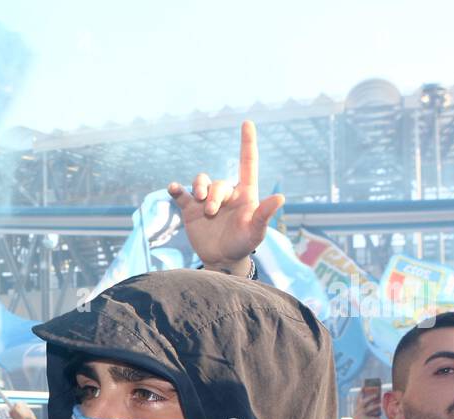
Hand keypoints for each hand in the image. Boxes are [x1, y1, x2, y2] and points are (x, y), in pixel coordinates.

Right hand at [167, 121, 283, 272]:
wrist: (222, 259)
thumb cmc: (244, 244)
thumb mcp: (256, 231)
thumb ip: (264, 215)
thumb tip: (280, 198)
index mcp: (244, 193)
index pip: (247, 163)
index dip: (247, 142)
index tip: (247, 123)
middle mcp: (226, 193)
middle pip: (218, 182)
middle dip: (213, 195)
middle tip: (212, 212)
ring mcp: (206, 200)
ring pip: (201, 182)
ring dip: (199, 188)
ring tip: (198, 201)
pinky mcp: (191, 210)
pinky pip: (182, 195)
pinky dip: (176, 190)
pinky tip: (172, 189)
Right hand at [351, 388, 381, 418]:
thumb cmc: (360, 418)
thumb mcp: (361, 412)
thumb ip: (368, 407)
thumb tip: (378, 402)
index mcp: (357, 406)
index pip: (358, 398)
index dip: (361, 392)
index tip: (364, 387)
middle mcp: (358, 409)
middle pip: (364, 402)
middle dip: (370, 398)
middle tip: (377, 394)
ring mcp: (360, 414)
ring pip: (369, 409)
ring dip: (375, 406)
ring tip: (380, 404)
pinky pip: (371, 418)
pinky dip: (375, 418)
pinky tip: (379, 417)